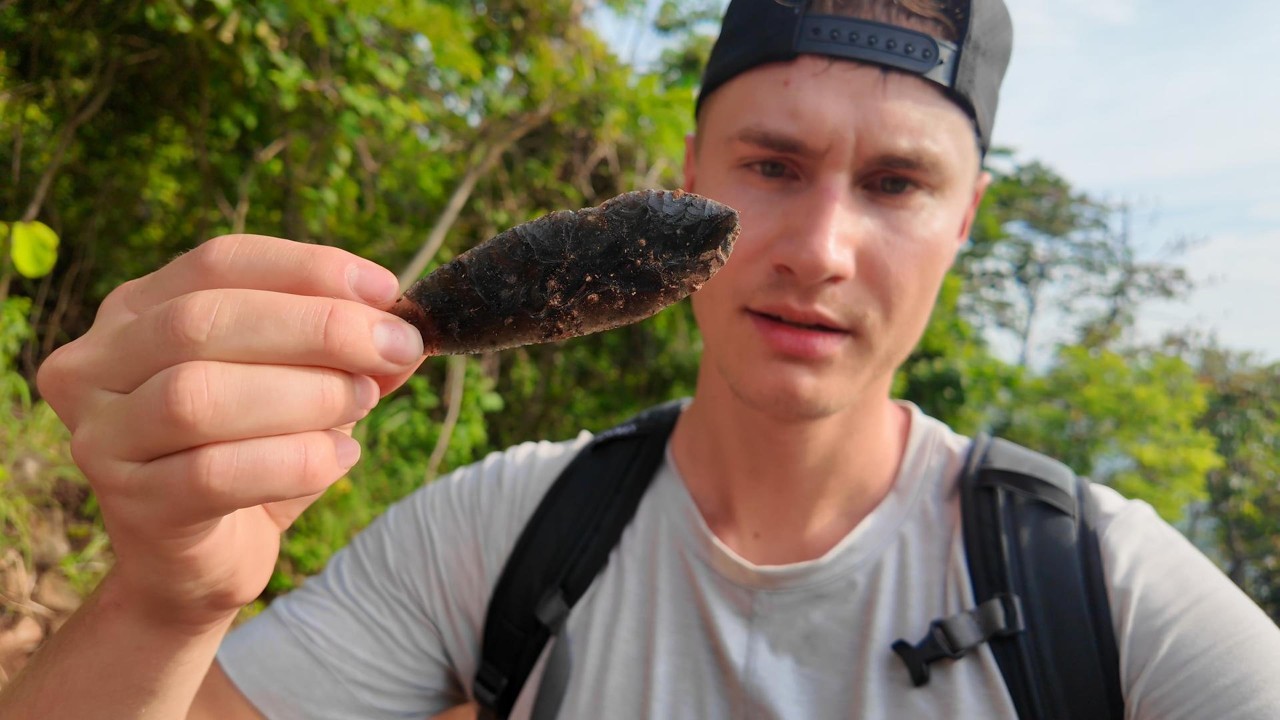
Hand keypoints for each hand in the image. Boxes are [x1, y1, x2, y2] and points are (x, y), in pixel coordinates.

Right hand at [37, 234, 424, 630]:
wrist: (203, 561)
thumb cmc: (253, 455)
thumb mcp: (304, 387)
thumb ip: (347, 352)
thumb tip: (403, 329)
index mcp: (135, 312)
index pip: (218, 262)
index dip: (307, 268)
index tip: (388, 290)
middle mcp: (96, 365)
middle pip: (202, 321)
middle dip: (318, 328)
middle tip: (393, 348)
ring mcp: (101, 437)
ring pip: (198, 395)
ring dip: (305, 394)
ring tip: (361, 403)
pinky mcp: (130, 506)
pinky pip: (215, 474)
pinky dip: (295, 461)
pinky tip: (340, 458)